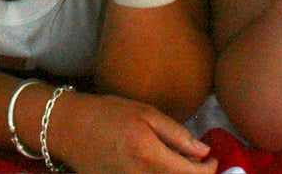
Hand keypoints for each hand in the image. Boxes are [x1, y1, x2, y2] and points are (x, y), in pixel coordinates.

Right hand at [48, 91, 215, 173]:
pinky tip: (159, 169)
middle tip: (198, 163)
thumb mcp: (145, 113)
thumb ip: (177, 135)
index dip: (209, 170)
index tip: (212, 159)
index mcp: (149, 155)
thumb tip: (203, 153)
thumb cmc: (107, 114)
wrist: (68, 128)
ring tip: (177, 164)